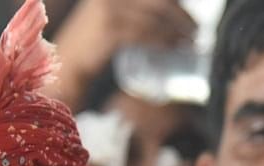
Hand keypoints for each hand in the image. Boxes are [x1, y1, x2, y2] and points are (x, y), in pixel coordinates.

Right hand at [55, 0, 196, 78]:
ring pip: (155, 17)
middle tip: (196, 30)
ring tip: (188, 42)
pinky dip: (164, 41)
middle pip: (159, 0)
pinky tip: (174, 47)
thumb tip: (170, 11)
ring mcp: (109, 9)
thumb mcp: (112, 15)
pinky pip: (146, 33)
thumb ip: (134, 10)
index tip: (191, 15)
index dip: (176, 3)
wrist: (68, 62)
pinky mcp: (110, 29)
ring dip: (176, 31)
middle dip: (182, 15)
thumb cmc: (92, 41)